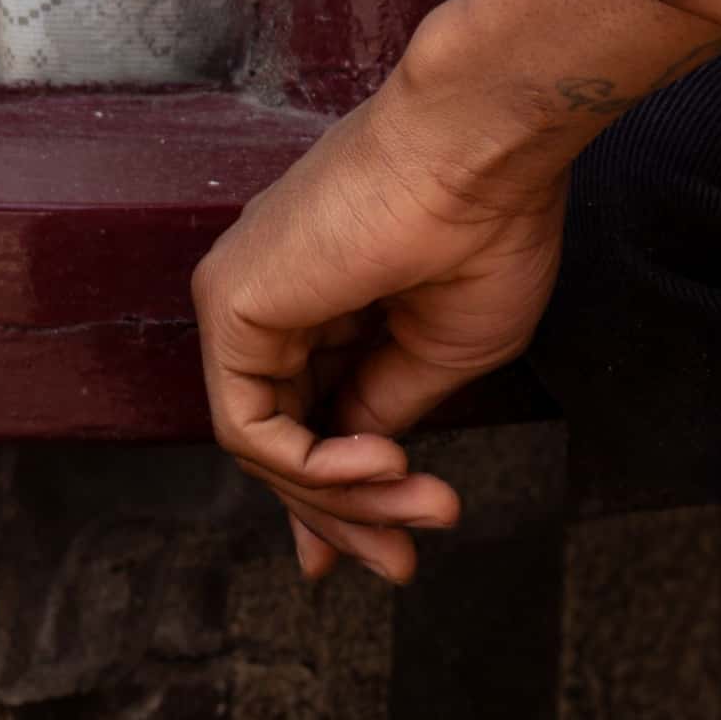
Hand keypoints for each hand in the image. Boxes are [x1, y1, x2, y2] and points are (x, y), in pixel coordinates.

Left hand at [192, 57, 577, 583]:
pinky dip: (311, 465)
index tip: (390, 553)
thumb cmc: (489, 231)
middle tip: (402, 564)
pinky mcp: (231, 306)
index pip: (312, 415)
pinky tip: (379, 460)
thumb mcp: (445, 355)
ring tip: (423, 502)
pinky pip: (252, 427)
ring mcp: (249, 300)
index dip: (340, 494)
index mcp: (332, 300)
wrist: (485, 155)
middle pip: (287, 439)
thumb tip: (353, 471)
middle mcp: (279, 299)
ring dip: (347, 495)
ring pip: (271, 442)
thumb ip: (384, 409)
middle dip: (345, 513)